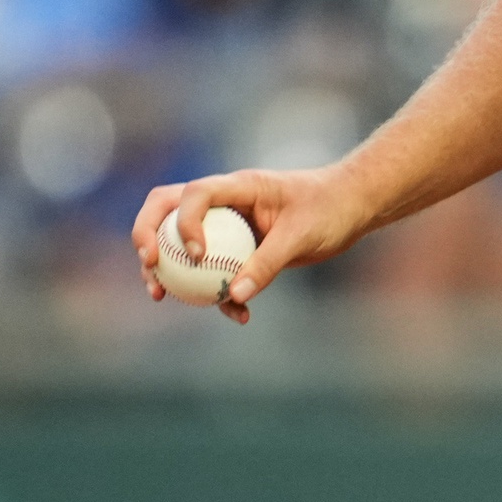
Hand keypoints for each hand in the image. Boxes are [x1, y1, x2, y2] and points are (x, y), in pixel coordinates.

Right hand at [130, 166, 376, 324]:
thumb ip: (268, 263)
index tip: (197, 254)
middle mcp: (226, 201)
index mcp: (240, 186)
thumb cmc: (331, 209)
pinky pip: (214, 269)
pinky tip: (236, 315)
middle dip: (147, 234)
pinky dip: (216, 292)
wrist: (354, 208)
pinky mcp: (239, 247)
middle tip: (150, 266)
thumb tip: (233, 296)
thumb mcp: (302, 236)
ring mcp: (228, 223)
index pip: (195, 194)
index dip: (184, 222)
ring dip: (165, 267)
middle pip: (166, 207)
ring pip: (179, 240)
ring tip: (159, 296)